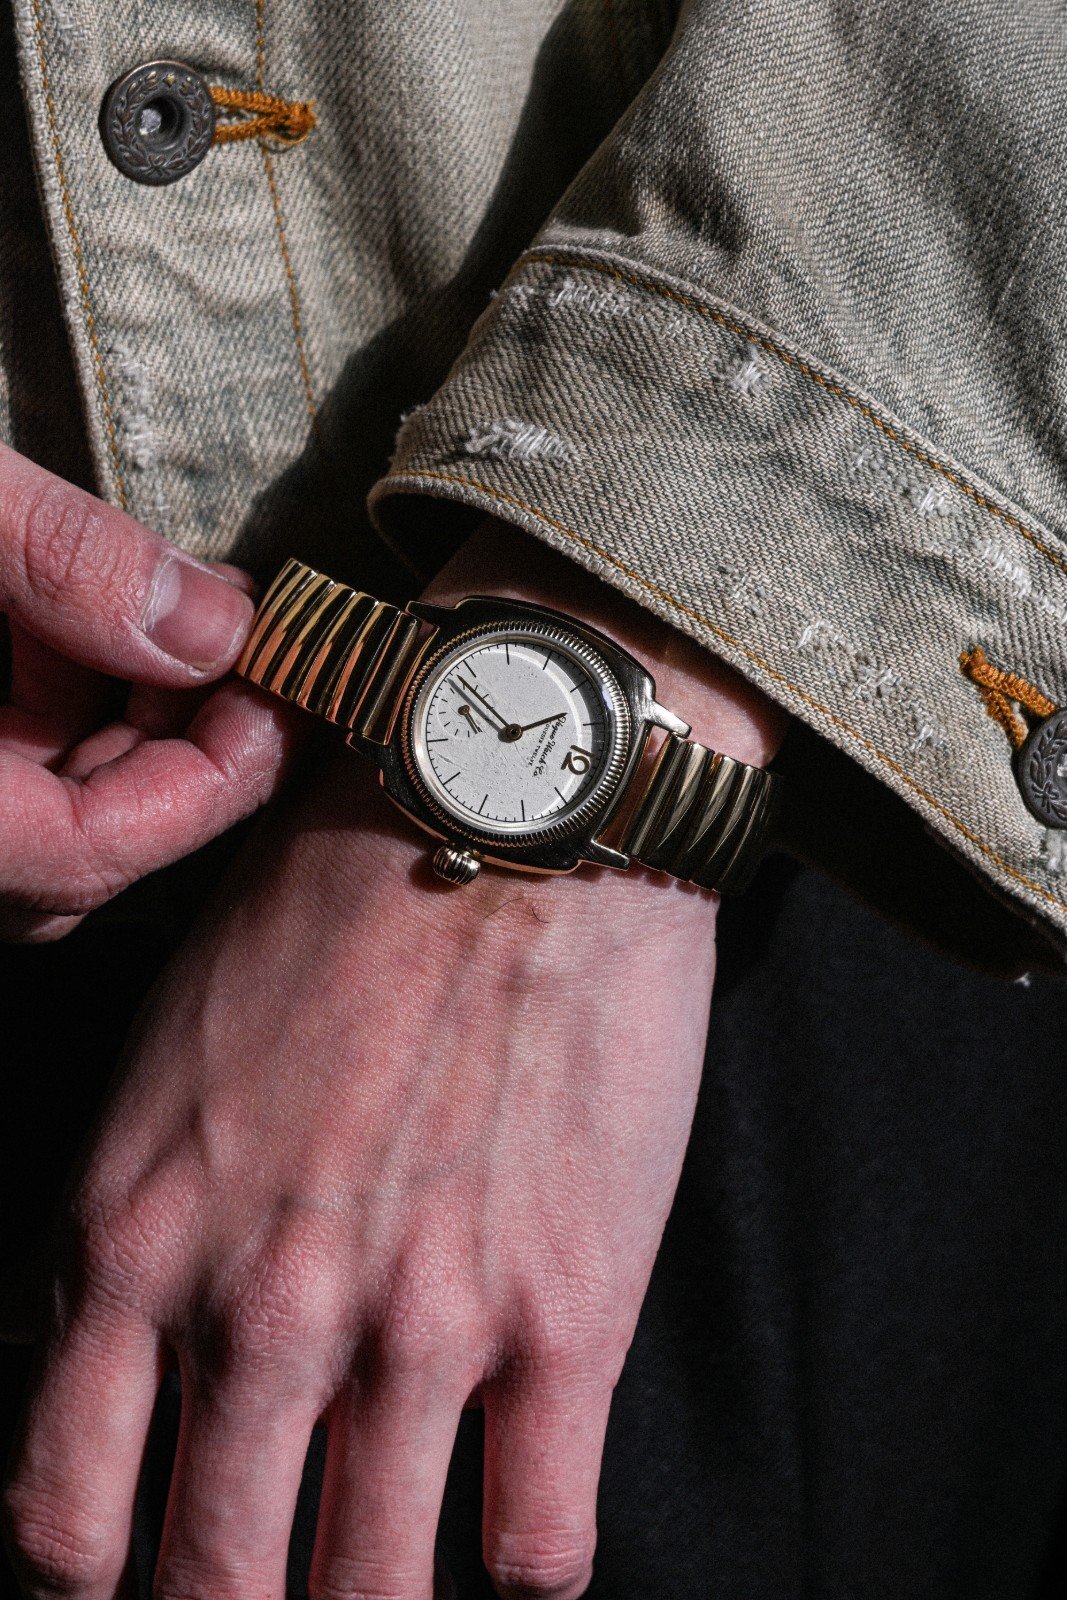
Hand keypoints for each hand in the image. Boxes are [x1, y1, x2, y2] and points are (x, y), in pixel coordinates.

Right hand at [0, 443, 297, 939]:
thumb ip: (57, 557)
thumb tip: (208, 625)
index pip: (86, 853)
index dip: (207, 783)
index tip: (282, 699)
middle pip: (75, 852)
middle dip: (179, 749)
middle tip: (251, 654)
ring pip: (41, 815)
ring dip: (124, 721)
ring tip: (178, 616)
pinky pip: (1, 775)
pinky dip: (56, 706)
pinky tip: (83, 620)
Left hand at [3, 523, 786, 1599]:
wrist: (514, 802)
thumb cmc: (339, 890)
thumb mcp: (172, 1039)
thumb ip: (143, 1208)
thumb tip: (140, 1336)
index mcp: (138, 1236)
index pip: (59, 1514)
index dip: (90, 1580)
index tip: (137, 1573)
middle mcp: (262, 1307)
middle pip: (210, 1583)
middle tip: (266, 1589)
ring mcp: (418, 1324)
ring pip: (369, 1591)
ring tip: (386, 1590)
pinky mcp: (566, 1314)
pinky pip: (538, 1543)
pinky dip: (525, 1575)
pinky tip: (521, 1552)